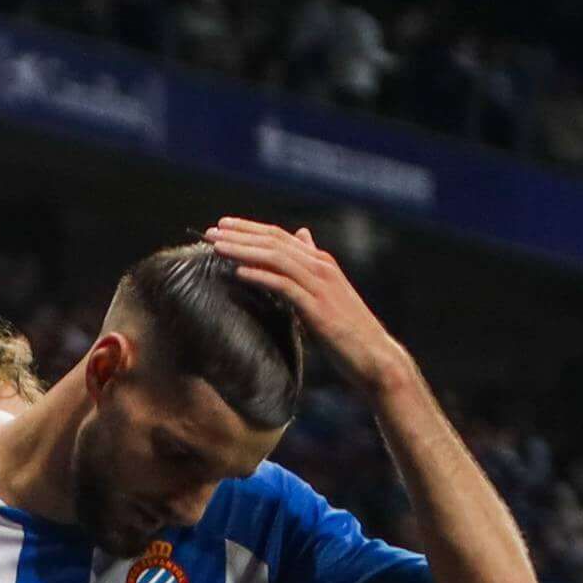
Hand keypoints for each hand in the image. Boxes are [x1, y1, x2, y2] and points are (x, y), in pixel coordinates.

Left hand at [202, 217, 415, 392]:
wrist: (374, 356)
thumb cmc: (347, 329)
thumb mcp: (327, 291)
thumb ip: (311, 265)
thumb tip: (302, 235)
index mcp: (320, 262)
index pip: (279, 236)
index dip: (248, 229)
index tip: (221, 227)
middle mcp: (320, 266)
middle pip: (273, 241)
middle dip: (239, 235)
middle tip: (208, 232)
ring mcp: (320, 286)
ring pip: (275, 258)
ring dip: (243, 250)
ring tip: (217, 248)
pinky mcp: (317, 308)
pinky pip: (284, 286)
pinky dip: (260, 275)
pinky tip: (238, 272)